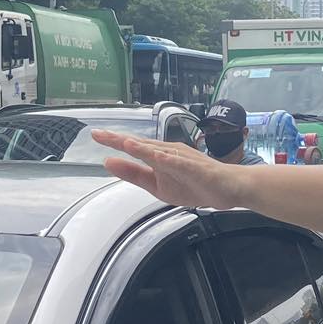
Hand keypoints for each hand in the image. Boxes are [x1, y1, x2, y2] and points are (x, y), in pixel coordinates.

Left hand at [94, 130, 239, 208]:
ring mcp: (183, 159)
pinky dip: (169, 160)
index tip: (95, 135)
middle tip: (99, 134)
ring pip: (160, 152)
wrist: (228, 189)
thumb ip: (134, 174)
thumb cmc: (195, 184)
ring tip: (124, 142)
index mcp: (159, 157)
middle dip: (121, 140)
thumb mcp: (157, 185)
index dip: (114, 141)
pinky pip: (182, 164)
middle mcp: (169, 152)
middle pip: (142, 145)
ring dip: (142, 147)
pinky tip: (158, 157)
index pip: (133, 147)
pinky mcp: (197, 169)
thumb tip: (108, 163)